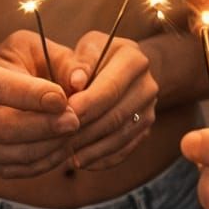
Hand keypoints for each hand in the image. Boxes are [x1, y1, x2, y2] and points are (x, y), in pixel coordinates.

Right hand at [0, 30, 80, 179]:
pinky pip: (17, 170)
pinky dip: (44, 161)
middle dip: (44, 126)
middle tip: (75, 120)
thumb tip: (82, 81)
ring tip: (76, 132)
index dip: (31, 95)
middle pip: (5, 128)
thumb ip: (53, 58)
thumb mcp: (19, 45)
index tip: (61, 97)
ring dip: (49, 147)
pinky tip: (63, 146)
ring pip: (13, 155)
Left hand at [62, 33, 157, 169]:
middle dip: (85, 131)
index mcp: (135, 60)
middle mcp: (148, 86)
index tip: (61, 117)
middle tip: (58, 142)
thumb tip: (75, 82)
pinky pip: (124, 150)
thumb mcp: (87, 48)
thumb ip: (79, 63)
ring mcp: (149, 110)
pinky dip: (101, 158)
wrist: (122, 66)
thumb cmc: (96, 55)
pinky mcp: (145, 129)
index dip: (85, 105)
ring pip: (120, 137)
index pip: (110, 89)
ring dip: (91, 149)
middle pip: (115, 116)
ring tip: (66, 154)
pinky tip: (80, 160)